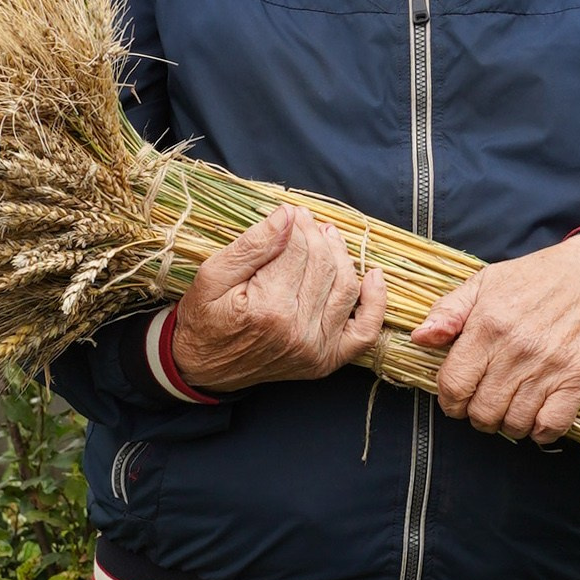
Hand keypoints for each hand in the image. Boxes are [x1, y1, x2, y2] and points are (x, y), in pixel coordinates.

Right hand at [170, 201, 387, 393]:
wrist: (203, 367)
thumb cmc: (204, 318)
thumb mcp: (212, 275)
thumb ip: (252, 245)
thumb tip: (287, 215)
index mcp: (268, 309)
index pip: (298, 250)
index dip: (297, 225)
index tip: (291, 213)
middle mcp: (297, 331)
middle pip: (324, 265)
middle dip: (316, 235)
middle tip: (305, 220)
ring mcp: (316, 349)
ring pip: (346, 287)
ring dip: (342, 255)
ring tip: (327, 237)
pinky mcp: (326, 360)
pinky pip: (365, 331)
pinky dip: (376, 303)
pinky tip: (373, 276)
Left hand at [410, 235, 579, 444]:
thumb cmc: (535, 280)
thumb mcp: (485, 283)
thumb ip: (448, 311)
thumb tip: (420, 339)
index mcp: (489, 326)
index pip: (454, 384)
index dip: (450, 401)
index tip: (456, 400)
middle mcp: (518, 349)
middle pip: (482, 411)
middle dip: (477, 415)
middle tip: (484, 405)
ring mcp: (550, 367)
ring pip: (514, 423)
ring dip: (507, 423)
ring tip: (509, 408)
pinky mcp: (579, 380)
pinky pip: (551, 425)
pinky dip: (539, 430)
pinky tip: (536, 415)